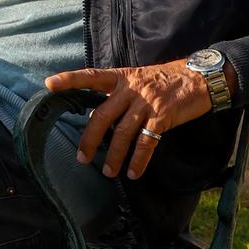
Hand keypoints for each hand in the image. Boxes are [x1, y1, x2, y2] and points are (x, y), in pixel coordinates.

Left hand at [42, 60, 220, 181]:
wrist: (199, 77)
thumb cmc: (165, 80)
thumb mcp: (137, 80)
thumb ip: (117, 97)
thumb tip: (96, 118)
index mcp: (121, 78)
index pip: (90, 76)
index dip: (70, 79)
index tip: (49, 84)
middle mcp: (131, 88)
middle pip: (102, 115)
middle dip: (90, 139)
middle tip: (82, 158)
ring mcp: (147, 102)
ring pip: (123, 132)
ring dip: (114, 155)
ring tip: (108, 172)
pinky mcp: (162, 115)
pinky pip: (146, 142)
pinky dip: (138, 160)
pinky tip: (133, 172)